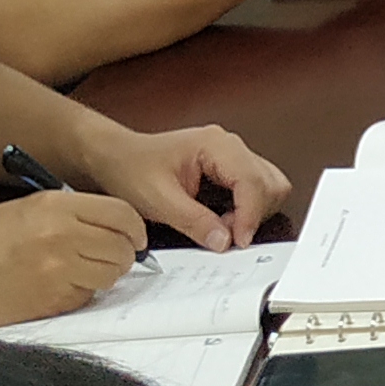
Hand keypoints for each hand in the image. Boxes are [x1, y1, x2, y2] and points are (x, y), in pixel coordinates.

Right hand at [0, 188, 144, 324]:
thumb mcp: (20, 211)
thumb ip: (66, 212)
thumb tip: (108, 223)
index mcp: (53, 207)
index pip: (121, 213)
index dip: (133, 227)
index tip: (133, 235)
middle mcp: (62, 236)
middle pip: (123, 247)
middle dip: (123, 253)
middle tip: (107, 256)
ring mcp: (60, 272)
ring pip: (112, 275)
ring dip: (104, 275)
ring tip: (77, 270)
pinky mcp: (54, 303)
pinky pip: (88, 296)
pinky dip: (82, 293)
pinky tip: (55, 286)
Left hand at [77, 119, 290, 251]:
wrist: (115, 157)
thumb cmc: (130, 167)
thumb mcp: (158, 200)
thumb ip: (194, 221)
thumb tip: (225, 241)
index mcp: (215, 145)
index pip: (252, 181)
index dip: (250, 215)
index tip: (238, 241)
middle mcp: (230, 145)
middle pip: (269, 183)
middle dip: (254, 215)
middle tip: (227, 235)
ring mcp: (232, 155)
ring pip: (268, 186)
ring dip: (253, 213)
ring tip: (223, 227)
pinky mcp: (230, 167)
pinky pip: (256, 189)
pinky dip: (247, 210)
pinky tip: (223, 219)